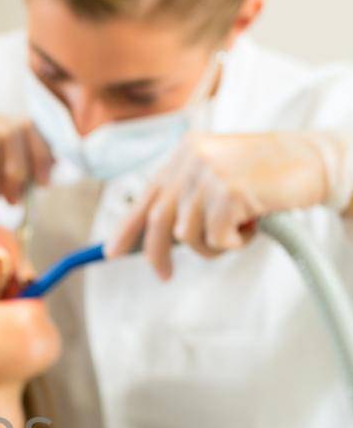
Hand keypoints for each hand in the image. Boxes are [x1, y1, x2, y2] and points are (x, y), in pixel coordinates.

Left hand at [106, 131, 352, 278]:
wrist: (317, 160)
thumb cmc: (272, 174)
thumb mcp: (222, 177)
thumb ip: (191, 197)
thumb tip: (160, 237)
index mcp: (187, 151)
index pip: (148, 195)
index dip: (128, 228)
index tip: (112, 252)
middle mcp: (193, 158)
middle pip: (159, 221)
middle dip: (158, 255)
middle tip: (164, 275)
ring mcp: (210, 173)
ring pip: (189, 235)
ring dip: (214, 245)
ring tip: (240, 227)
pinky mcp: (229, 191)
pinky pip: (216, 238)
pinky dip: (234, 243)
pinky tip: (253, 224)